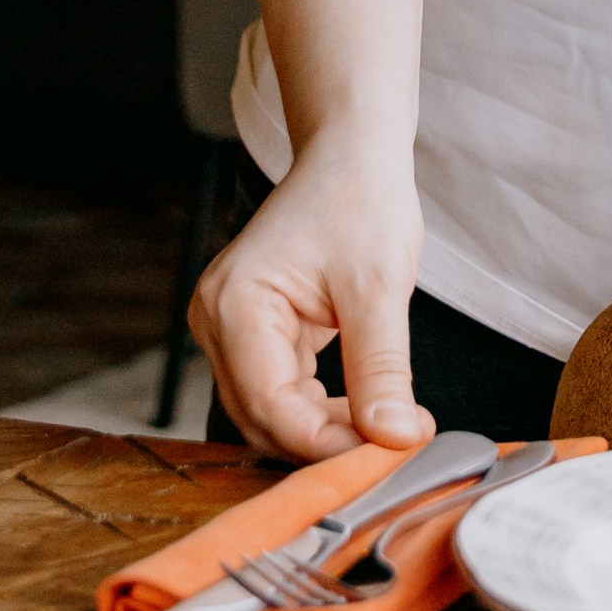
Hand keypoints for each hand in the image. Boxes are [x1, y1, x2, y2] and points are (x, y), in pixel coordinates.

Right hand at [190, 140, 430, 460]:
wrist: (353, 157)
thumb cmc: (360, 201)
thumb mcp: (378, 287)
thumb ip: (381, 368)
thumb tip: (394, 438)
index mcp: (234, 305)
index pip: (270, 405)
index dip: (326, 441)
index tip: (385, 453)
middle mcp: (217, 320)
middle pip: (263, 417)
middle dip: (326, 440)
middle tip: (394, 446)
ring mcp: (230, 329)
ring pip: (271, 412)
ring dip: (324, 429)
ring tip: (387, 426)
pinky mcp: (254, 335)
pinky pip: (281, 392)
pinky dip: (320, 409)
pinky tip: (363, 407)